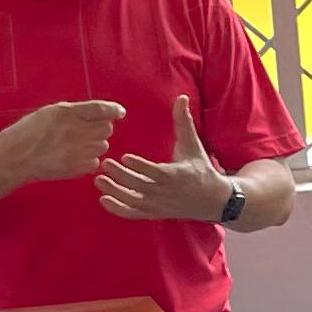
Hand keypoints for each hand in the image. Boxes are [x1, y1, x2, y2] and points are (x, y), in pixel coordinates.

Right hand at [0, 96, 127, 184]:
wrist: (15, 158)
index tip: (120, 113)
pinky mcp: (76, 166)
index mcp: (66, 112)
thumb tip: (98, 112)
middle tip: (86, 131)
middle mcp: (74, 130)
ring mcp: (76, 150)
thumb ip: (73, 112)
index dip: (113, 110)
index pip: (100, 109)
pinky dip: (88, 160)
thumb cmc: (28, 133)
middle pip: (106, 128)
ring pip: (102, 145)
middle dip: (101, 128)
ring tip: (77, 145)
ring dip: (95, 144)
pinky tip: (74, 157)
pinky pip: (94, 162)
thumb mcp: (48, 113)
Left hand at [95, 97, 234, 222]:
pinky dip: (118, 210)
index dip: (140, 167)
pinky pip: (134, 214)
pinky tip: (103, 199)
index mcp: (176, 175)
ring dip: (115, 193)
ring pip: (134, 202)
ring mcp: (159, 205)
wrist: (212, 200)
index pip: (156, 173)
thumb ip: (183, 122)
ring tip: (99, 180)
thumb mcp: (193, 145)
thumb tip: (181, 97)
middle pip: (140, 187)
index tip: (124, 157)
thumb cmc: (200, 168)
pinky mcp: (154, 213)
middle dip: (121, 177)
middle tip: (104, 164)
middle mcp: (166, 193)